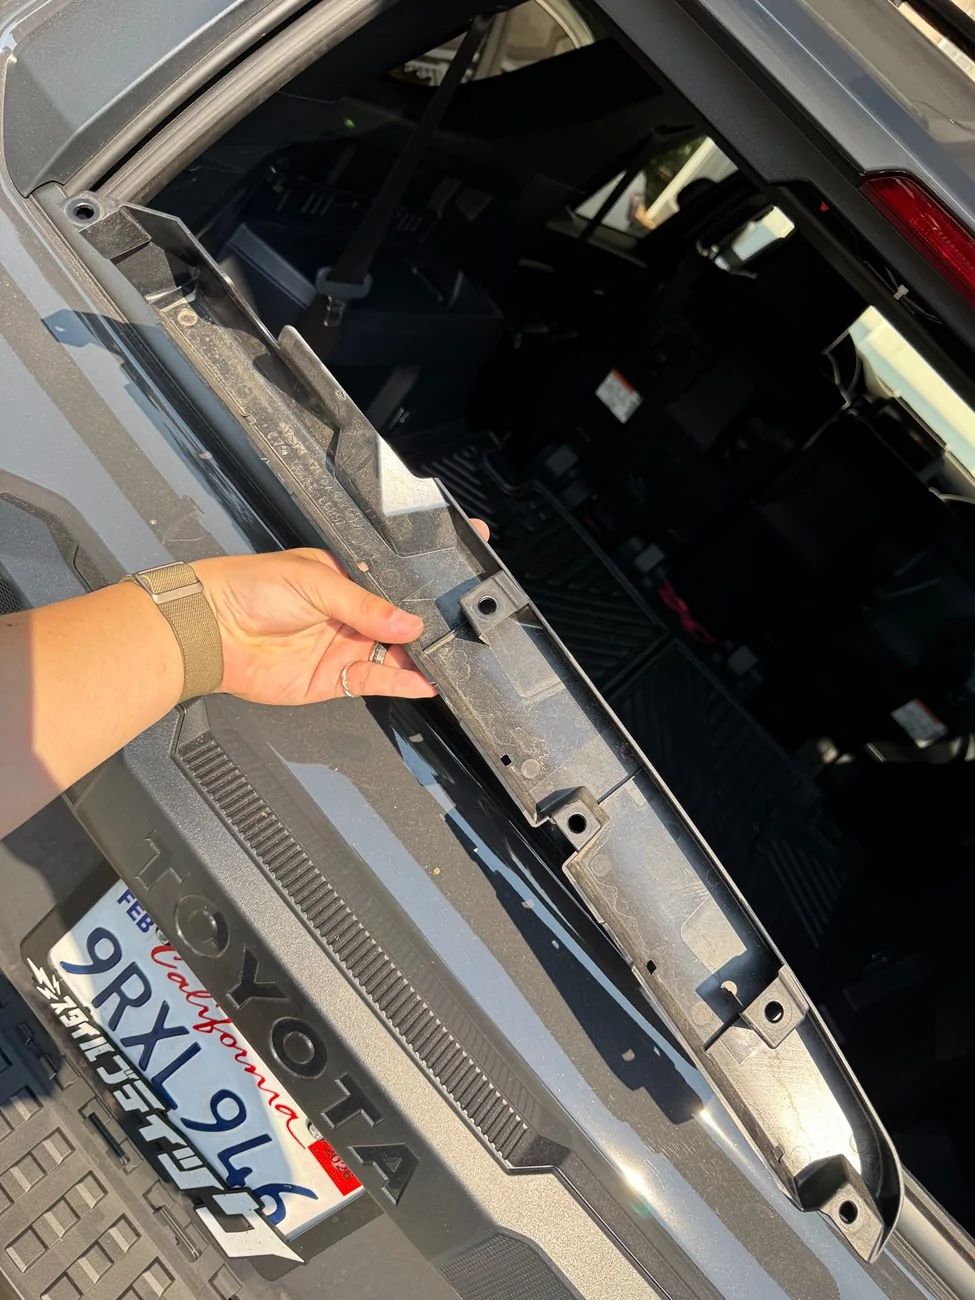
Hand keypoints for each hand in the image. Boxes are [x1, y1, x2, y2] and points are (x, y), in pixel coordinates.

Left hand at [194, 522, 488, 705]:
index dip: (420, 592)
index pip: (393, 586)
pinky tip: (423, 682)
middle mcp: (347, 615)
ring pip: (391, 656)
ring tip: (447, 662)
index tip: (450, 596)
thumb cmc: (249, 588)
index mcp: (345, 579)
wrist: (210, 631)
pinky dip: (400, 684)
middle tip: (456, 634)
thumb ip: (364, 605)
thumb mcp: (314, 582)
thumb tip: (407, 622)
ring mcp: (342, 647)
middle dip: (426, 630)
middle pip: (398, 625)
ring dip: (418, 660)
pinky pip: (374, 682)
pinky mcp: (332, 679)